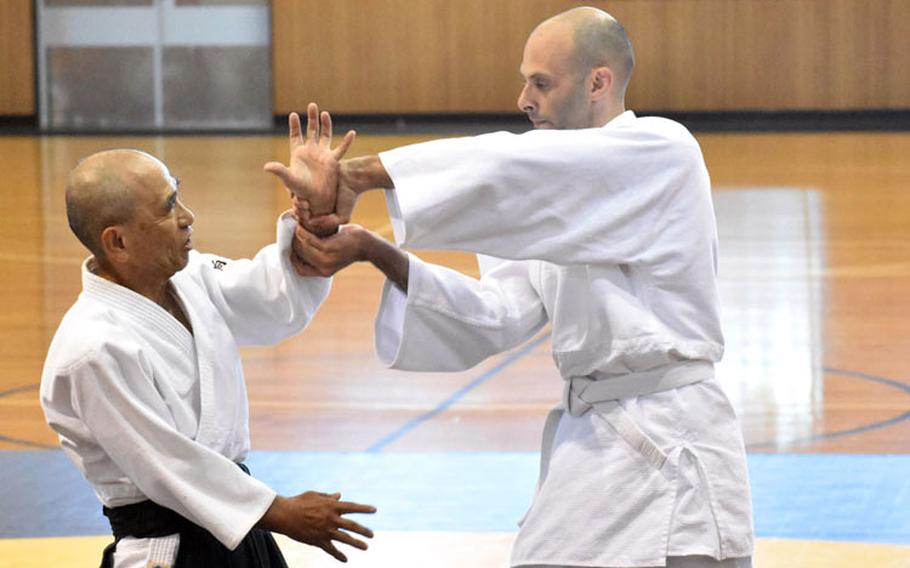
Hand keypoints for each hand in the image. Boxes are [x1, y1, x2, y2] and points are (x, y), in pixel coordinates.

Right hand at [258, 491, 375, 562]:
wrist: (284, 515)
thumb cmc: (298, 502)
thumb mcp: (315, 495)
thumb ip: (329, 497)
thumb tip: (339, 495)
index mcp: (332, 506)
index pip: (352, 507)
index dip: (364, 508)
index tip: (374, 510)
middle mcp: (331, 518)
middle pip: (352, 525)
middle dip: (364, 530)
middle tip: (372, 535)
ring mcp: (326, 530)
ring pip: (345, 538)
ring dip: (356, 543)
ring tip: (366, 547)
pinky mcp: (318, 541)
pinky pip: (331, 550)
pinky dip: (338, 555)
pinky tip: (345, 560)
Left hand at [264, 102, 355, 215]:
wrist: (316, 200)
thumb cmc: (302, 191)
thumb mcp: (289, 180)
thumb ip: (279, 171)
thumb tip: (267, 166)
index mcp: (299, 154)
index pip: (296, 136)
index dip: (294, 125)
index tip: (294, 114)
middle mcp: (311, 151)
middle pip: (311, 130)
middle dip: (311, 118)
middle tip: (312, 105)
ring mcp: (322, 155)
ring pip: (325, 135)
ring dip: (325, 124)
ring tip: (324, 113)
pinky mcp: (333, 161)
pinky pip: (341, 149)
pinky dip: (346, 142)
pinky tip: (352, 133)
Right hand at [290, 223, 369, 277]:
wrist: (367, 244)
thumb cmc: (348, 246)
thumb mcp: (332, 256)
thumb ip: (318, 255)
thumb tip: (300, 247)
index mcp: (324, 272)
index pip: (300, 270)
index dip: (293, 259)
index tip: (291, 248)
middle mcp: (324, 268)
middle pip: (299, 256)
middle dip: (293, 244)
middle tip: (291, 233)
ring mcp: (326, 259)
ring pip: (302, 247)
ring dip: (296, 236)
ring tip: (297, 228)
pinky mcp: (329, 248)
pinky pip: (309, 240)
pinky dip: (303, 232)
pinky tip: (302, 226)